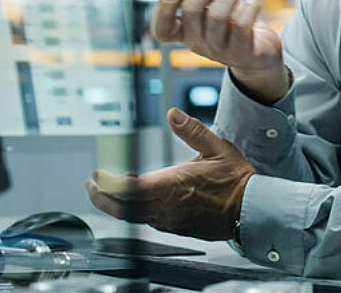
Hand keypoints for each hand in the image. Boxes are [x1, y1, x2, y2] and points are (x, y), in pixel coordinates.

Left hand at [85, 108, 254, 240]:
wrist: (249, 208)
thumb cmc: (235, 179)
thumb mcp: (216, 147)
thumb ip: (192, 130)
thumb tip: (172, 114)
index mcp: (174, 184)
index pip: (131, 187)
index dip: (110, 182)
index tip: (98, 173)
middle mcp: (167, 206)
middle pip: (124, 207)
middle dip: (103, 197)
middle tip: (91, 185)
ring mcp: (171, 220)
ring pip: (133, 217)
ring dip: (115, 205)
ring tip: (106, 192)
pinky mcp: (176, 227)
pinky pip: (147, 221)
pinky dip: (133, 212)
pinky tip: (133, 202)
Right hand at [153, 0, 287, 102]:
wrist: (260, 51)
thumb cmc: (232, 21)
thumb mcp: (211, 6)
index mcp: (185, 32)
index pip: (162, 29)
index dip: (163, 9)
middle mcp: (198, 43)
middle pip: (191, 11)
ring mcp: (218, 51)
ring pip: (218, 15)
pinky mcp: (241, 53)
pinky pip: (241, 25)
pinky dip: (249, 7)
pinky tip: (254, 2)